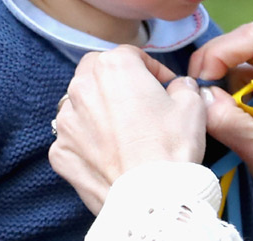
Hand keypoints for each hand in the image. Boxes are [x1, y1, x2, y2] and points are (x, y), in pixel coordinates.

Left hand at [49, 46, 206, 214]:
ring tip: (123, 130)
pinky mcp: (60, 151)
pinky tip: (109, 153)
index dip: (153, 69)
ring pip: (81, 104)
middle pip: (98, 72)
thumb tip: (179, 87)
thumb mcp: (192, 103)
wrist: (151, 197)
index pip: (132, 55)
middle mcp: (82, 87)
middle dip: (117, 82)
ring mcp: (67, 121)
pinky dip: (88, 141)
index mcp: (114, 66)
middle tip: (139, 101)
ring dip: (98, 110)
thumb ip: (183, 85)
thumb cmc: (170, 145)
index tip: (165, 86)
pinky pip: (73, 137)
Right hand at [189, 23, 252, 240]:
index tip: (201, 82)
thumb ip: (227, 119)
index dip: (220, 53)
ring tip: (221, 114)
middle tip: (201, 97)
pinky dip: (233, 93)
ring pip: (246, 60)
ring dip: (225, 83)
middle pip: (248, 44)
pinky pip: (250, 76)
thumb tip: (199, 94)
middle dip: (218, 66)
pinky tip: (233, 117)